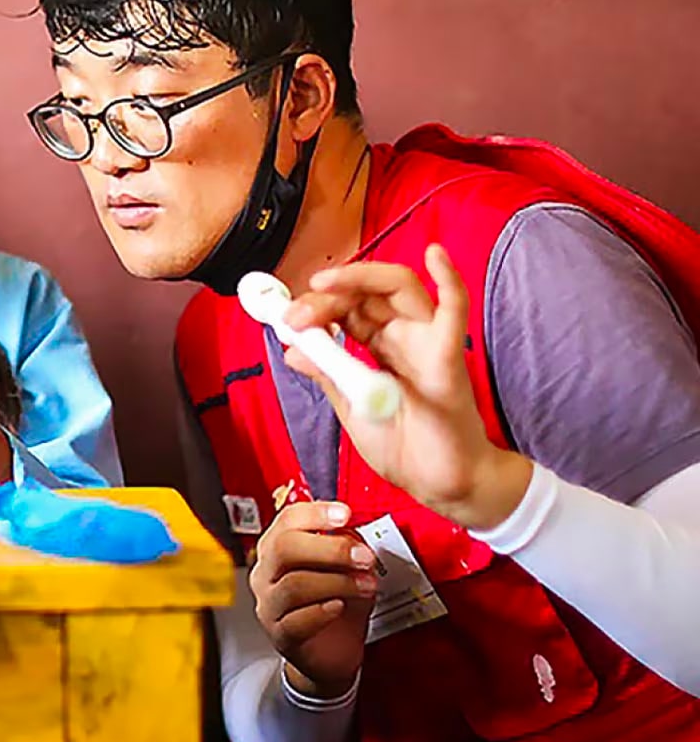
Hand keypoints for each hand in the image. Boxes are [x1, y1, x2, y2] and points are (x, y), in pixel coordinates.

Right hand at [248, 501, 377, 698]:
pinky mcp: (280, 636)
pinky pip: (296, 621)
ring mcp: (269, 605)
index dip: (315, 513)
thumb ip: (346, 546)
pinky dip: (322, 612)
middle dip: (330, 549)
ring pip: (294, 585)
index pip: (287, 520)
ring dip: (337, 582)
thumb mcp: (346, 569)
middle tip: (363, 555)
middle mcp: (266, 573)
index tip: (344, 514)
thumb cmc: (337, 605)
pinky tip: (340, 607)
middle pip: (284, 548)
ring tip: (366, 585)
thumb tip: (352, 530)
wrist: (332, 653)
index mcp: (278, 548)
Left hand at [283, 245, 532, 529]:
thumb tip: (294, 349)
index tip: (287, 319)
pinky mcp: (448, 359)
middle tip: (297, 312)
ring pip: (401, 289)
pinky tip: (436, 256)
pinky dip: (449, 280)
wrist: (437, 486)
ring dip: (359, 279)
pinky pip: (455, 312)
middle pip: (368, 293)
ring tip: (325, 286)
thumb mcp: (349, 407)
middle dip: (328, 294)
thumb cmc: (403, 448)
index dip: (317, 306)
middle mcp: (406, 337)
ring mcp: (428, 344)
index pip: (349, 308)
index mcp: (381, 347)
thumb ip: (327, 375)